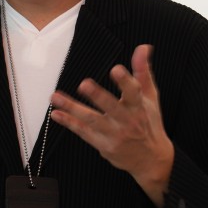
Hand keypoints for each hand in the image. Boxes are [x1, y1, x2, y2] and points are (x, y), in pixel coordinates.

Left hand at [50, 45, 173, 207]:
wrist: (151, 159)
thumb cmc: (149, 123)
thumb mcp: (150, 97)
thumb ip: (143, 72)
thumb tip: (143, 48)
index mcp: (139, 107)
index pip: (133, 92)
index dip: (125, 81)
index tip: (116, 69)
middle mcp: (127, 121)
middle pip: (111, 107)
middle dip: (98, 96)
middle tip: (84, 84)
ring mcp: (114, 135)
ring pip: (91, 120)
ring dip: (72, 108)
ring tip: (56, 97)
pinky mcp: (103, 145)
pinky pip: (83, 133)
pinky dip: (69, 123)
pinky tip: (56, 114)